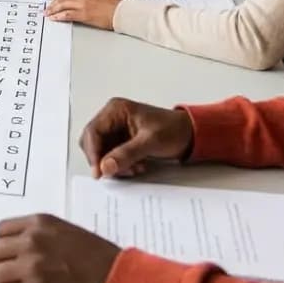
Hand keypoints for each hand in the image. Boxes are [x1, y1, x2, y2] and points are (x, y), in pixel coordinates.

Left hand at [0, 214, 118, 282]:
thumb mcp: (65, 230)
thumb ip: (38, 233)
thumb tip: (17, 242)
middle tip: (12, 270)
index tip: (9, 252)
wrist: (118, 280)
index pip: (0, 230)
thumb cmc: (98, 257)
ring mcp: (32, 268)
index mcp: (39, 223)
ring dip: (6, 282)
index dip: (4, 244)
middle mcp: (31, 242)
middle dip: (1, 262)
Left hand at [45, 0, 121, 29]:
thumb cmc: (114, 5)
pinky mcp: (83, 14)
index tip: (55, 0)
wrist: (121, 12)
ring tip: (48, 13)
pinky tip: (54, 17)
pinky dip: (58, 16)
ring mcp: (82, 4)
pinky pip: (67, 14)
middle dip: (54, 2)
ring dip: (53, 9)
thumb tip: (77, 1)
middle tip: (48, 7)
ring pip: (62, 5)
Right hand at [79, 97, 193, 178]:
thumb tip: (106, 166)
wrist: (190, 135)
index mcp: (115, 110)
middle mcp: (112, 118)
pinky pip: (112, 156)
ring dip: (114, 164)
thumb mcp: (150, 141)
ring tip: (132, 168)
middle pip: (93, 142)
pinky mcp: (122, 141)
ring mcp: (117, 130)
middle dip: (103, 159)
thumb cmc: (173, 130)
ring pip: (102, 151)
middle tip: (115, 172)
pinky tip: (136, 166)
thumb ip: (126, 154)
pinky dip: (121, 165)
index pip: (93, 131)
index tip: (99, 171)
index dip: (93, 152)